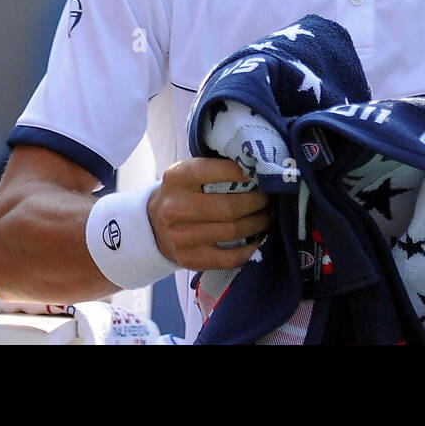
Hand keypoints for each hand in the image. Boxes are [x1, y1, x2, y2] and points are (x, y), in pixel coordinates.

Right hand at [146, 158, 272, 270]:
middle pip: (230, 206)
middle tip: (271, 198)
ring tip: (269, 215)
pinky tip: (260, 239)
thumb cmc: (183, 193)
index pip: (218, 171)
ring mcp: (181, 236)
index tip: (264, 174)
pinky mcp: (189, 259)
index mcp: (177, 177)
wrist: (153, 225)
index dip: (247, 173)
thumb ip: (216, 167)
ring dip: (259, 223)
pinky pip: (230, 258)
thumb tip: (257, 166)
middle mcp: (175, 207)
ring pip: (233, 231)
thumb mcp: (189, 172)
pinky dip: (251, 249)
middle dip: (259, 202)